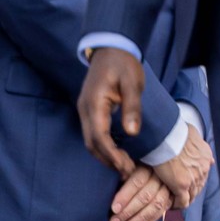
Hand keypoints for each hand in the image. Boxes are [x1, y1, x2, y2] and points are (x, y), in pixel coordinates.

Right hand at [77, 46, 146, 172]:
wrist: (111, 48)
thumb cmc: (124, 64)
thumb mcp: (133, 83)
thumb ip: (132, 108)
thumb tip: (132, 133)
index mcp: (94, 104)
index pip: (99, 137)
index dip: (112, 155)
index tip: (125, 166)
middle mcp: (85, 110)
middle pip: (92, 143)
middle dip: (108, 160)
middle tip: (127, 172)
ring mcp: (85, 110)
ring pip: (90, 140)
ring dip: (105, 155)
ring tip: (123, 167)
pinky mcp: (90, 110)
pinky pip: (93, 133)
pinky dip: (103, 146)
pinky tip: (117, 152)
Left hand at [109, 164, 170, 220]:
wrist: (153, 166)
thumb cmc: (130, 168)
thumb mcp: (126, 167)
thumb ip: (121, 176)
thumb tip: (107, 190)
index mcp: (147, 165)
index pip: (137, 182)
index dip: (125, 196)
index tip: (114, 209)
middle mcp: (160, 175)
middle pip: (146, 195)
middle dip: (129, 211)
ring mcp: (168, 186)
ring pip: (157, 203)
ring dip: (141, 217)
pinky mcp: (172, 196)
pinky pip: (164, 208)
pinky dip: (153, 218)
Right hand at [151, 125, 211, 208]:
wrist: (167, 136)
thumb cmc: (174, 132)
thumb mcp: (193, 134)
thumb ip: (197, 142)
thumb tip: (200, 144)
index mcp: (205, 156)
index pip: (202, 174)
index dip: (194, 180)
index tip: (186, 183)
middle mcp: (203, 168)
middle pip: (199, 186)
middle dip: (190, 191)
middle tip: (179, 196)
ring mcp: (194, 178)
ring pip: (192, 195)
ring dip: (183, 199)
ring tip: (173, 202)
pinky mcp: (182, 186)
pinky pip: (183, 202)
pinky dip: (177, 205)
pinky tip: (170, 206)